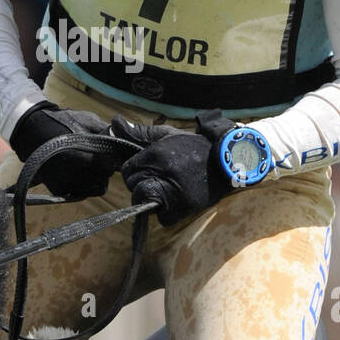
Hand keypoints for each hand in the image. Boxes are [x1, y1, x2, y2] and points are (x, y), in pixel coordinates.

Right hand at [9, 101, 121, 198]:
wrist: (31, 129)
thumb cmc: (62, 122)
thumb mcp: (88, 121)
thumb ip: (109, 132)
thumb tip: (127, 137)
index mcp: (89, 160)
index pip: (112, 167)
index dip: (113, 159)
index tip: (110, 152)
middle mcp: (78, 178)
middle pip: (104, 179)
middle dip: (103, 168)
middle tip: (95, 154)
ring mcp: (68, 185)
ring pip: (93, 188)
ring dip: (94, 177)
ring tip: (84, 161)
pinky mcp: (59, 190)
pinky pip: (79, 191)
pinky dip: (81, 182)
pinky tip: (75, 168)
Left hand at [112, 111, 234, 225]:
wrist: (225, 159)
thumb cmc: (192, 146)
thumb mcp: (166, 134)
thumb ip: (140, 132)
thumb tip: (114, 122)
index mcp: (156, 154)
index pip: (127, 170)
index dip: (134, 171)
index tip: (145, 170)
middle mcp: (162, 172)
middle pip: (134, 186)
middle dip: (140, 184)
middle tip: (156, 179)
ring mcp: (173, 191)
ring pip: (145, 202)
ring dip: (151, 198)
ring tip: (165, 189)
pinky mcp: (184, 206)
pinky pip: (161, 217)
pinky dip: (165, 212)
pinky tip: (173, 200)